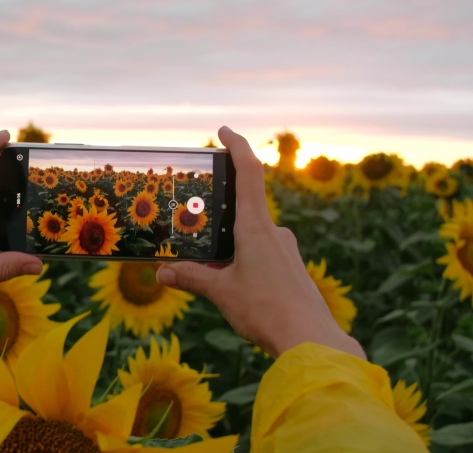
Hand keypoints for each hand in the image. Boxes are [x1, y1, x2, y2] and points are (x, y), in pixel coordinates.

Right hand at [156, 126, 365, 359]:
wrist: (311, 340)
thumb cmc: (265, 311)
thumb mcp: (221, 292)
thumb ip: (191, 278)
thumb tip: (161, 273)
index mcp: (256, 227)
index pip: (248, 173)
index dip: (237, 146)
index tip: (223, 131)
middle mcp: (275, 232)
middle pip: (244, 208)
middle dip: (219, 214)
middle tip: (195, 224)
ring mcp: (286, 250)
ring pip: (252, 235)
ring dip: (230, 244)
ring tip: (209, 267)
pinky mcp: (292, 268)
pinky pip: (262, 253)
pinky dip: (243, 259)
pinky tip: (233, 284)